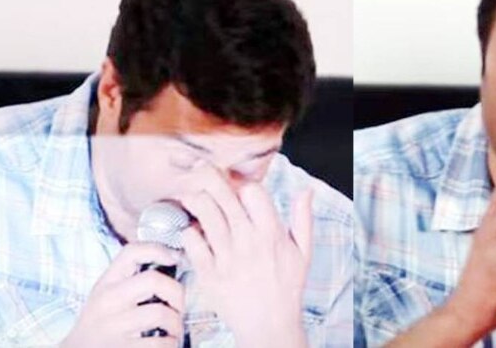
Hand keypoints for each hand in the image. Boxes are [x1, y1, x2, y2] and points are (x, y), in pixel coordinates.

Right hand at [61, 243, 184, 347]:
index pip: (132, 252)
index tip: (176, 259)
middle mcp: (108, 302)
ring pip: (162, 314)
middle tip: (178, 307)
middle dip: (177, 293)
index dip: (159, 249)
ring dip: (176, 324)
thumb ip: (131, 280)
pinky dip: (171, 344)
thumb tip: (173, 263)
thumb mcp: (106, 296)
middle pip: (154, 280)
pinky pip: (160, 343)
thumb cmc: (100, 324)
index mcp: (106, 284)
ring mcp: (113, 327)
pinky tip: (166, 344)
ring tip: (173, 330)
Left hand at [177, 167, 312, 347]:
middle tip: (201, 170)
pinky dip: (188, 232)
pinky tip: (193, 230)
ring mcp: (227, 257)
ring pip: (204, 214)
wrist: (269, 326)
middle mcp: (248, 241)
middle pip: (223, 195)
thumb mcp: (304, 253)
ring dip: (195, 199)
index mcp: (272, 233)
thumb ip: (303, 219)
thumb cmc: (287, 288)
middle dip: (209, 177)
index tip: (237, 188)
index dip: (242, 184)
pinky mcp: (209, 274)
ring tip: (192, 195)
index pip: (252, 191)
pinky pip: (191, 243)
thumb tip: (306, 190)